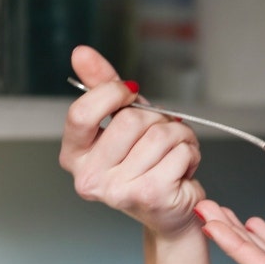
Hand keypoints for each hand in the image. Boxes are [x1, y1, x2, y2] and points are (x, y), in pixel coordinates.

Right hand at [60, 45, 205, 239]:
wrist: (169, 210)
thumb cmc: (146, 162)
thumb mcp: (121, 120)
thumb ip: (101, 86)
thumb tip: (81, 53)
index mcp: (74, 156)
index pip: (82, 112)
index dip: (112, 93)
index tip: (130, 92)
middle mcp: (89, 178)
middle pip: (130, 120)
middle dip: (157, 120)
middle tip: (160, 138)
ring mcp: (118, 190)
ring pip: (160, 135)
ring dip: (179, 137)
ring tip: (173, 153)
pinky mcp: (150, 195)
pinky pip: (180, 152)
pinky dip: (191, 153)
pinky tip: (182, 169)